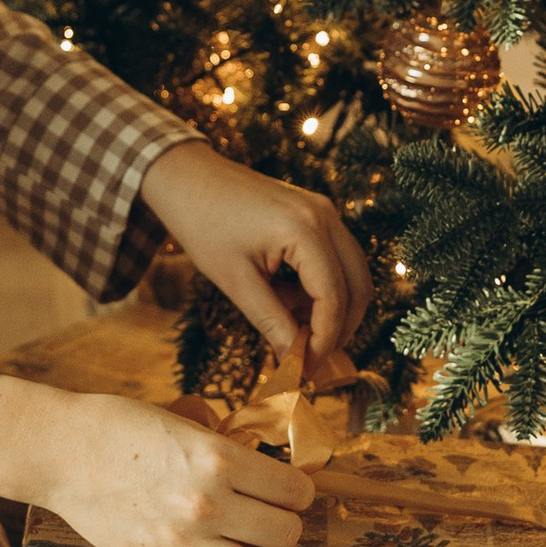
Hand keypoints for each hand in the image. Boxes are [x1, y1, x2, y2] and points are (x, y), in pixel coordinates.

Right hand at [0, 372, 316, 546]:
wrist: (59, 451)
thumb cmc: (117, 426)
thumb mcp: (180, 419)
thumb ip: (222, 444)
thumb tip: (259, 461)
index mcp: (217, 457)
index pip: (295, 491)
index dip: (296, 491)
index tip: (283, 490)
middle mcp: (207, 503)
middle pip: (285, 534)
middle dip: (283, 527)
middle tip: (265, 519)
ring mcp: (182, 542)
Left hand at [137, 138, 373, 379]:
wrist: (187, 176)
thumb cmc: (202, 223)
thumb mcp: (235, 281)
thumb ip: (271, 322)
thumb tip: (294, 363)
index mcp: (305, 230)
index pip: (334, 298)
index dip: (325, 340)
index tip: (307, 370)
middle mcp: (326, 217)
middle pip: (358, 286)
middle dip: (339, 328)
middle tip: (310, 358)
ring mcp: (324, 211)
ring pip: (352, 273)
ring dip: (331, 309)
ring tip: (291, 328)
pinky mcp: (316, 213)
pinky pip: (334, 258)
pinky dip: (321, 287)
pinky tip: (287, 300)